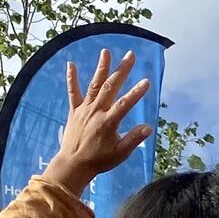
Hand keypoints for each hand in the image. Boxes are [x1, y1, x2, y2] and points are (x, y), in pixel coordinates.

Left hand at [43, 50, 151, 193]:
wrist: (73, 164)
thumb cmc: (99, 160)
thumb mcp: (120, 153)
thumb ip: (133, 139)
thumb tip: (148, 127)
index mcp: (109, 122)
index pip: (125, 103)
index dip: (136, 92)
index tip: (146, 82)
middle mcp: (96, 111)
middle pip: (110, 87)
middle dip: (122, 70)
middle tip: (130, 55)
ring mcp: (84, 109)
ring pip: (94, 85)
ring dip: (101, 68)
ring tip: (106, 52)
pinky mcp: (75, 110)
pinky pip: (73, 92)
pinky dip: (71, 78)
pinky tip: (70, 64)